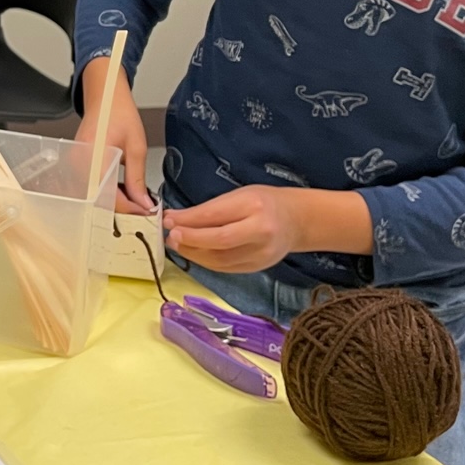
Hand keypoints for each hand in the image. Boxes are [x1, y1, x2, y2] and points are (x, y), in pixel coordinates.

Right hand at [75, 57, 153, 211]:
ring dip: (116, 200)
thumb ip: (138, 178)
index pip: (109, 197)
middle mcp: (80, 165)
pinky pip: (92, 186)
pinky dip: (108, 191)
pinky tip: (123, 188)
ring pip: (96, 195)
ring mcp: (76, 166)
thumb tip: (143, 203)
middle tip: (144, 206)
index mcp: (94, 159)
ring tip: (136, 198)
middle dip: (124, 207)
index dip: (130, 208)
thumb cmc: (119, 114)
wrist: (105, 97)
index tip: (146, 210)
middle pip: (100, 200)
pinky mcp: (77, 165)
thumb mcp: (136, 147)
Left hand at [163, 186, 303, 272]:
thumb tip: (175, 219)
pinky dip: (207, 262)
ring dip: (194, 254)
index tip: (168, 220)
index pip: (215, 215)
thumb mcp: (239, 195)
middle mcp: (260, 231)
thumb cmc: (265, 202)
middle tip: (171, 236)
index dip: (188, 220)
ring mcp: (261, 253)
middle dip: (190, 240)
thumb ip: (211, 208)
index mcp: (254, 206)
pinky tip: (195, 254)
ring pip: (221, 260)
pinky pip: (227, 268)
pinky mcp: (258, 267)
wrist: (297, 220)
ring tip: (178, 245)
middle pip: (219, 240)